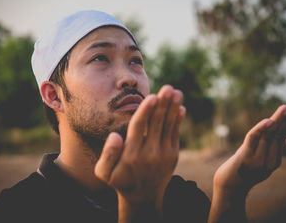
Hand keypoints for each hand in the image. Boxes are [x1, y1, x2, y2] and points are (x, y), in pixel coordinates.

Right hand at [94, 85, 184, 220]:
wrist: (143, 197)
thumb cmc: (120, 180)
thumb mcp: (104, 172)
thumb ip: (107, 154)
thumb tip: (115, 135)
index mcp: (131, 155)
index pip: (138, 129)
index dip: (145, 112)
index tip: (151, 97)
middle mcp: (148, 154)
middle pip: (156, 125)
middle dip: (162, 105)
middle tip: (168, 88)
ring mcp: (163, 155)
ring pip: (168, 127)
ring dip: (173, 109)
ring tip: (177, 92)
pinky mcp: (172, 156)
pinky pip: (175, 135)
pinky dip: (178, 121)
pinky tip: (181, 107)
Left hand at [213, 103, 285, 194]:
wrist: (229, 187)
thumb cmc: (245, 173)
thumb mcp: (262, 163)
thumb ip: (273, 152)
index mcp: (274, 161)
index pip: (282, 138)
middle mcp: (268, 161)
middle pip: (278, 136)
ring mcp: (257, 160)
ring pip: (268, 136)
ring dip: (277, 120)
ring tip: (285, 108)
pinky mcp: (245, 157)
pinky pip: (253, 140)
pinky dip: (261, 129)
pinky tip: (269, 121)